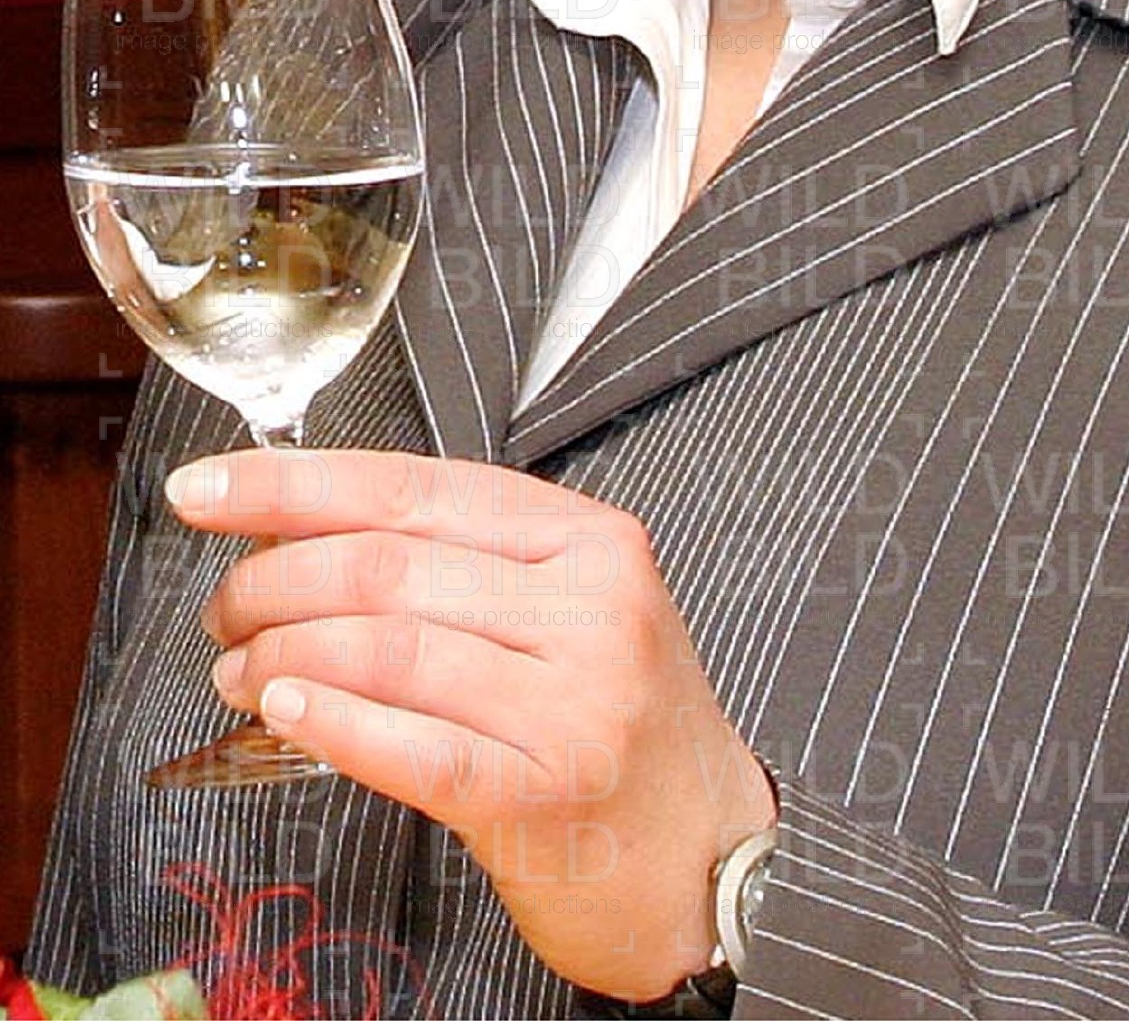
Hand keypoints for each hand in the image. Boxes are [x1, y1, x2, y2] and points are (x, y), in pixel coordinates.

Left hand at [166, 448, 777, 1001]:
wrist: (711, 857)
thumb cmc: (621, 728)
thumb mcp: (574, 611)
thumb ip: (463, 565)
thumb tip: (299, 532)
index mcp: (588, 538)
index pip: (411, 486)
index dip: (290, 484)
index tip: (205, 488)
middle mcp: (588, 605)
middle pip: (386, 565)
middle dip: (272, 580)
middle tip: (224, 610)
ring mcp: (573, 700)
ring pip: (387, 648)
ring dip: (283, 653)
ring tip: (239, 670)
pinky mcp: (544, 793)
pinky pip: (414, 745)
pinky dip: (334, 722)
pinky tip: (284, 710)